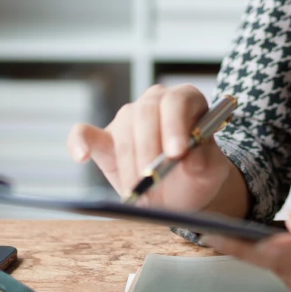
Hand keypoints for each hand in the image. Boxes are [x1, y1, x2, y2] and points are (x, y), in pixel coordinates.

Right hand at [67, 84, 238, 212]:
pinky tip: (81, 156)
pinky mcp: (104, 138)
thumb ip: (205, 163)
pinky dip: (80, 143)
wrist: (182, 192)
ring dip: (131, 163)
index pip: (177, 102)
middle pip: (147, 112)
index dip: (175, 126)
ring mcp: (127, 117)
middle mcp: (155, 101)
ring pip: (124, 130)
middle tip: (154, 177)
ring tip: (142, 188)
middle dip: (150, 147)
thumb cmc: (198, 175)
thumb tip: (190, 158)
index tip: (176, 154)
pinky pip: (84, 133)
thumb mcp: (211, 172)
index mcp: (186, 99)